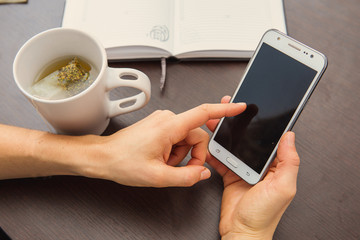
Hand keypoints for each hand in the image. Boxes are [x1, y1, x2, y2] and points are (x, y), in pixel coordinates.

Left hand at [75, 103, 245, 186]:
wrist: (104, 157)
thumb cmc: (123, 161)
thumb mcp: (157, 176)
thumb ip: (186, 176)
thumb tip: (203, 173)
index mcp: (169, 126)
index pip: (203, 113)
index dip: (224, 109)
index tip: (239, 106)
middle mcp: (167, 118)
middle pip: (197, 135)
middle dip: (194, 155)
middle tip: (180, 169)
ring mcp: (163, 121)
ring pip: (187, 138)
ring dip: (182, 154)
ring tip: (164, 163)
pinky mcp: (160, 125)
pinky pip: (178, 137)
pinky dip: (175, 150)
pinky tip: (162, 158)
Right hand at [206, 96, 299, 239]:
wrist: (241, 233)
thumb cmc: (263, 215)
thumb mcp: (282, 187)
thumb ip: (288, 161)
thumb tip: (290, 136)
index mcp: (276, 166)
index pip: (268, 138)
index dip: (260, 122)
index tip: (250, 109)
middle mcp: (260, 166)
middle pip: (248, 139)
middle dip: (237, 124)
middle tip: (227, 111)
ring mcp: (244, 170)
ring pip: (233, 146)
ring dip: (223, 135)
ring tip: (214, 124)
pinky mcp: (231, 175)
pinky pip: (222, 159)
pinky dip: (214, 152)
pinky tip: (208, 145)